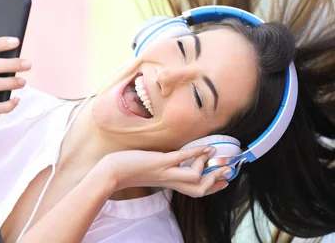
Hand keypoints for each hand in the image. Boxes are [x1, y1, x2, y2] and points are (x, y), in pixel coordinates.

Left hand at [100, 146, 230, 197]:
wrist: (111, 173)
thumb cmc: (128, 170)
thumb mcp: (151, 172)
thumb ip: (164, 169)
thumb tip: (173, 160)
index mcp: (170, 184)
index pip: (197, 191)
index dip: (213, 187)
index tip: (225, 179)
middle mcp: (170, 180)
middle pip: (201, 190)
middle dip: (217, 180)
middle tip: (227, 168)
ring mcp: (165, 171)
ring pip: (195, 178)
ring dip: (206, 165)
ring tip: (211, 153)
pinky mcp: (158, 162)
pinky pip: (181, 159)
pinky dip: (196, 153)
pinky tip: (205, 146)